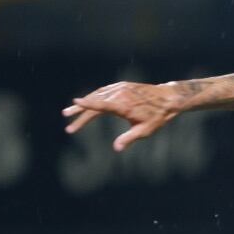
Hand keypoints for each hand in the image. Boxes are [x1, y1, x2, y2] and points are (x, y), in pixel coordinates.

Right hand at [63, 81, 188, 150]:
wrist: (168, 98)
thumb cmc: (157, 117)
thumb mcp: (145, 131)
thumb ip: (129, 138)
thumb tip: (116, 148)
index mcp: (123, 105)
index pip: (101, 105)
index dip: (87, 104)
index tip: (75, 102)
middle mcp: (119, 94)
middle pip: (94, 101)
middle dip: (79, 111)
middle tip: (66, 117)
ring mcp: (120, 88)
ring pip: (97, 95)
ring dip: (84, 103)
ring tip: (71, 112)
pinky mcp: (121, 86)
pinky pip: (104, 91)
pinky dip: (94, 97)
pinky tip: (87, 103)